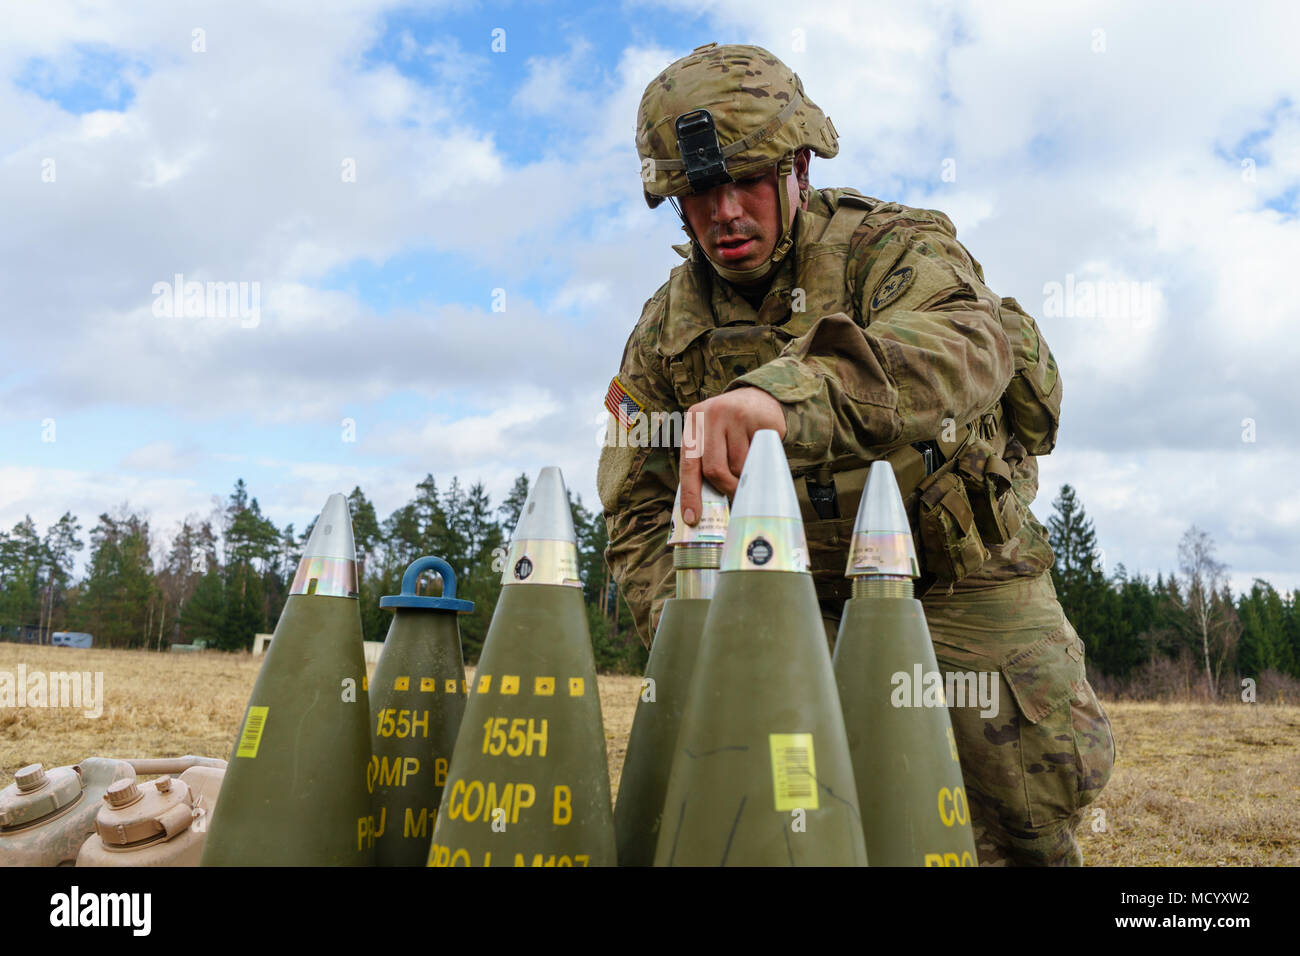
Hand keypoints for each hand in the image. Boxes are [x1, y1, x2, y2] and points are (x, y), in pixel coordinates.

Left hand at [679, 387, 785, 523]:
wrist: (761, 398)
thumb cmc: (730, 427)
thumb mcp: (711, 435)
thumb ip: (703, 461)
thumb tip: (699, 506)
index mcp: (693, 422)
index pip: (688, 464)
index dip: (690, 494)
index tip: (692, 518)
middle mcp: (711, 415)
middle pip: (714, 469)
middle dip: (725, 488)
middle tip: (733, 495)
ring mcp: (736, 416)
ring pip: (739, 466)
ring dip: (744, 476)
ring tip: (748, 465)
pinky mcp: (759, 421)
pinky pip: (759, 458)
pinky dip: (759, 464)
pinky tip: (759, 451)